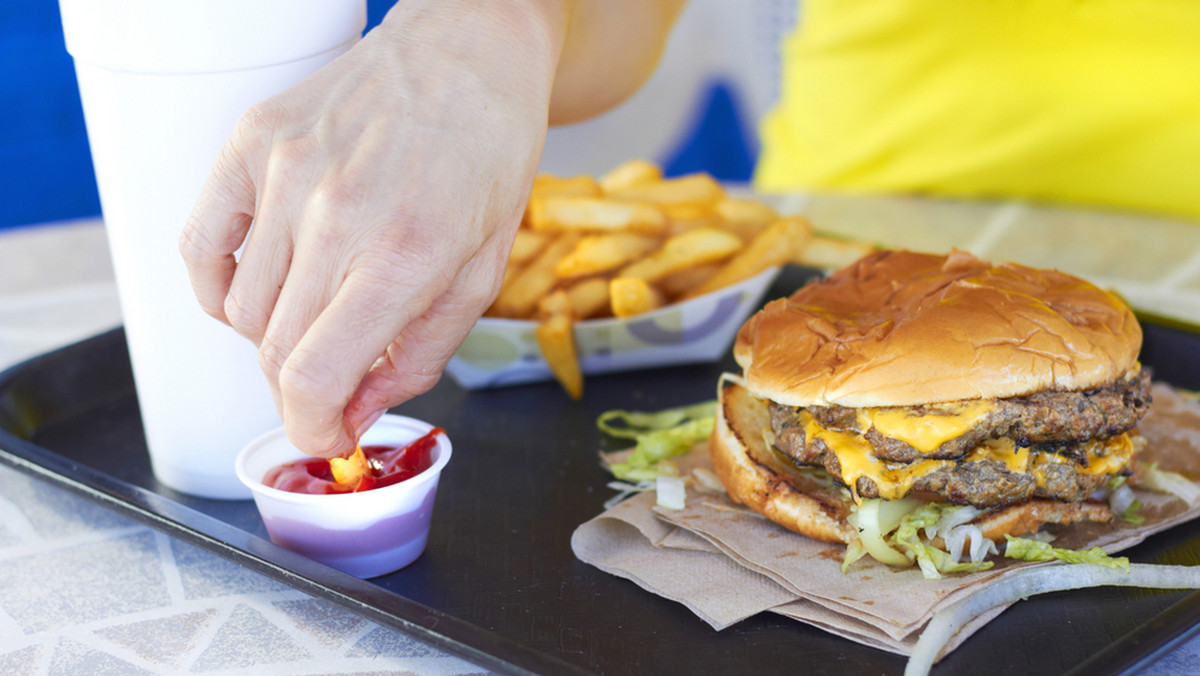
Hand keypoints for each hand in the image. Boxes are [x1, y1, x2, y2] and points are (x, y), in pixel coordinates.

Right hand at [179, 2, 566, 456]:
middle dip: (304, 391)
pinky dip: (221, 289)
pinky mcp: (250, 142)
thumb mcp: (481, 271)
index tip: (327, 437)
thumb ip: (418, 354)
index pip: (315, 377)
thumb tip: (355, 411)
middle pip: (275, 352)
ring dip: (276, 338)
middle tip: (333, 384)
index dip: (314, 429)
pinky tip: (265, 287)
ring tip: (321, 312)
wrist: (468, 50)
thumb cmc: (488, 155)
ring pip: (241, 310)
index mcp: (405, 252)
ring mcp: (284, 172)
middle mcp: (335, 213)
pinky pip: (200, 248)